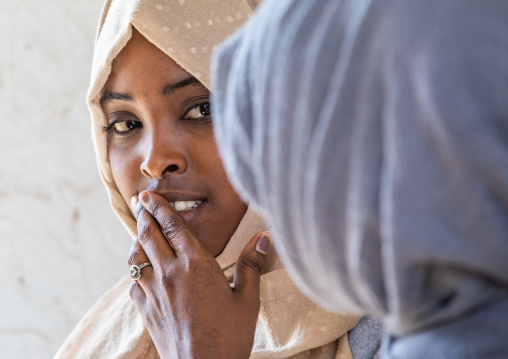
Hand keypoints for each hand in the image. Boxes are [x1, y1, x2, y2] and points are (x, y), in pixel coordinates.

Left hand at [128, 190, 270, 358]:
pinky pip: (134, 282)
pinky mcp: (146, 311)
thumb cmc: (229, 336)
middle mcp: (170, 274)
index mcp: (196, 265)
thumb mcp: (247, 299)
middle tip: (140, 202)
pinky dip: (136, 270)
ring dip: (137, 240)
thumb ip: (251, 266)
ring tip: (140, 231)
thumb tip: (264, 238)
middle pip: (148, 235)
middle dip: (144, 215)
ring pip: (136, 256)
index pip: (172, 226)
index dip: (159, 207)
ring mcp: (154, 293)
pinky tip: (142, 271)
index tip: (148, 195)